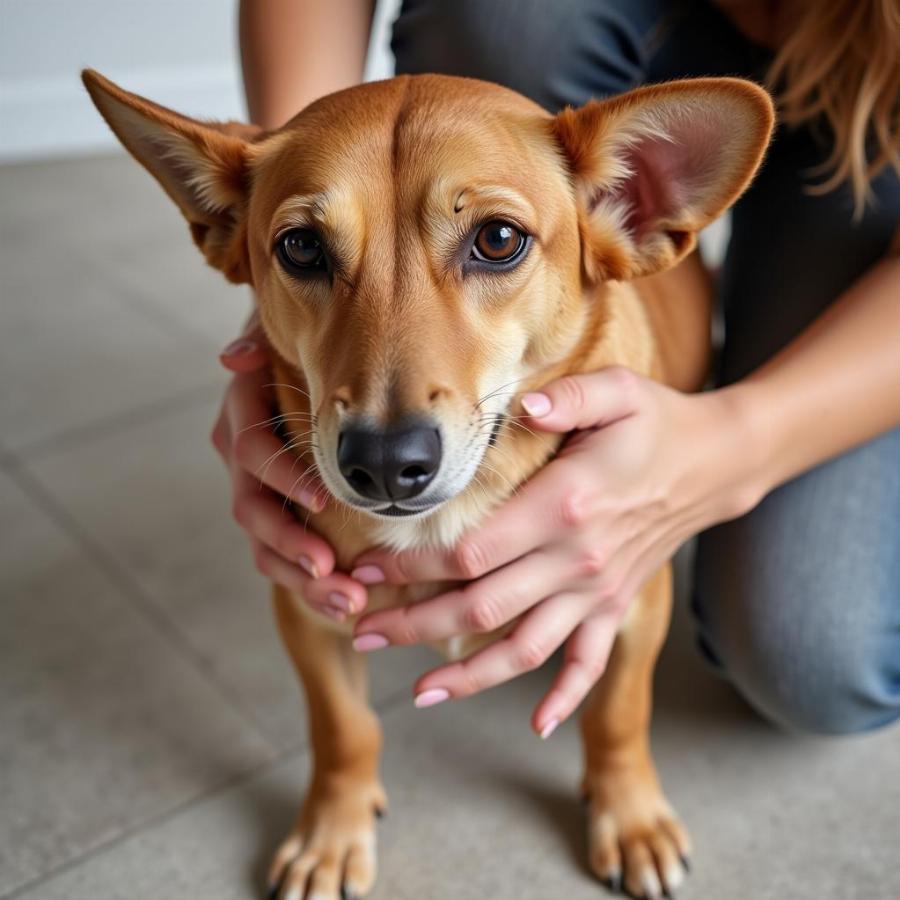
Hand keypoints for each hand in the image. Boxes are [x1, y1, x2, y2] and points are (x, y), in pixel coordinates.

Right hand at [212, 316, 367, 619]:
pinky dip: (310, 583)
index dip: (284, 477)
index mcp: (243, 415)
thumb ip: (263, 341)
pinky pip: (281, 558)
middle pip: (252, 509)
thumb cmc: (305, 352)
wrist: (309, 372)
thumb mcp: (285, 338)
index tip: (323, 501)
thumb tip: (235, 357)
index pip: (253, 451)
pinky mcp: (276, 517)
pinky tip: (346, 603)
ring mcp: (256, 492)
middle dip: (289, 542)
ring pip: (264, 544)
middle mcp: (242, 459)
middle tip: (328, 568)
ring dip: (302, 577)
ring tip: (346, 602)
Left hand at [349, 368, 762, 735]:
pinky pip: (588, 662)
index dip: (414, 567)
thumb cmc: (657, 423)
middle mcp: (576, 559)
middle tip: (362, 632)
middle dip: (415, 624)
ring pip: (524, 648)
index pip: (471, 550)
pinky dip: (564, 697)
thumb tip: (521, 410)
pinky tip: (536, 725)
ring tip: (418, 693)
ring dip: (468, 675)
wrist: (715, 465)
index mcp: (563, 506)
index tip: (368, 570)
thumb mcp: (618, 391)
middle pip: (481, 607)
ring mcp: (597, 591)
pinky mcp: (615, 606)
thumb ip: (568, 397)